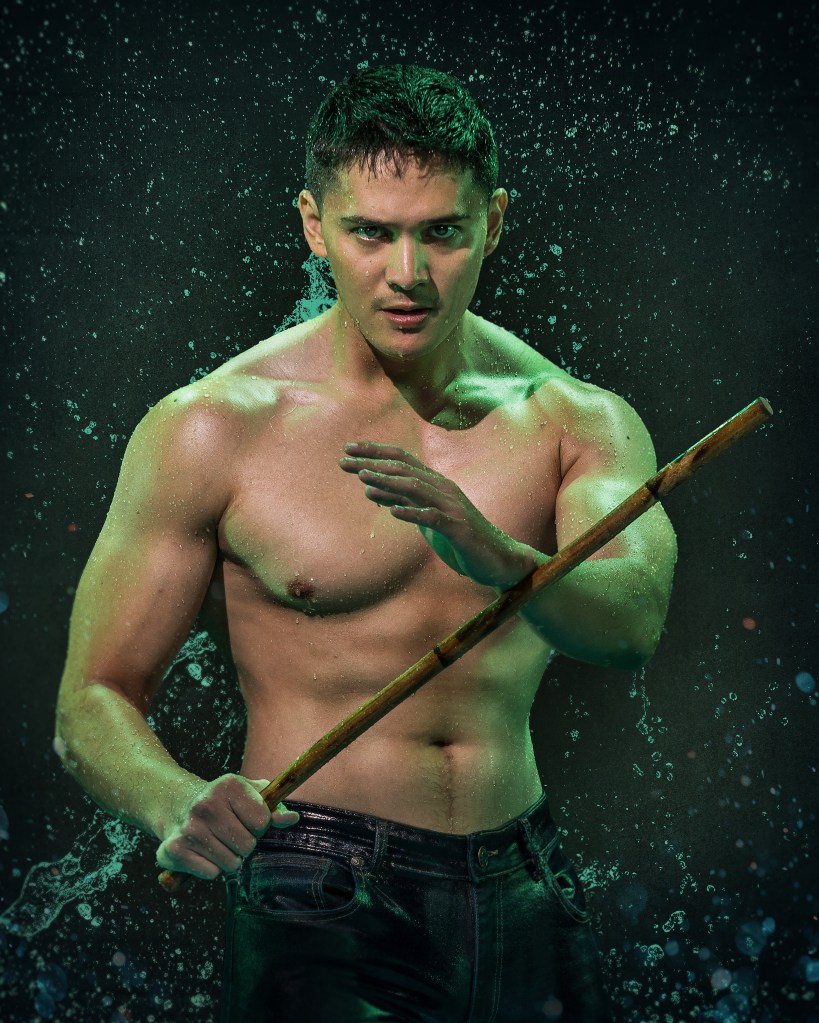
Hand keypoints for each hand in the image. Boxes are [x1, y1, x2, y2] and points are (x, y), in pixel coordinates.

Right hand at [155, 774, 299, 879]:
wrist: (178, 804)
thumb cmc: (223, 801)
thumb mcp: (249, 793)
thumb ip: (273, 806)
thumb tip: (293, 819)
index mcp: (229, 785)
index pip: (263, 822)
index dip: (259, 825)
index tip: (246, 819)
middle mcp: (206, 804)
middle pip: (248, 846)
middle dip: (244, 843)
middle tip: (229, 832)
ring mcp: (188, 828)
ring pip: (231, 863)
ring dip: (228, 857)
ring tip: (215, 840)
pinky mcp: (173, 850)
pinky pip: (211, 873)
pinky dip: (210, 868)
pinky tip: (201, 850)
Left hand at [339, 441, 537, 588]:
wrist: (499, 560)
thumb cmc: (461, 538)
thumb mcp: (427, 517)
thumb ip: (404, 502)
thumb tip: (372, 490)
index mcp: (435, 484)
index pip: (402, 459)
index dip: (375, 451)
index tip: (348, 449)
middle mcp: (443, 489)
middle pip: (404, 468)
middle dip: (372, 462)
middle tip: (344, 460)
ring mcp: (452, 508)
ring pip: (416, 487)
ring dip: (388, 482)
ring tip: (363, 479)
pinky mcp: (458, 529)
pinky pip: (432, 518)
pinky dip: (412, 512)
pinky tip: (392, 511)